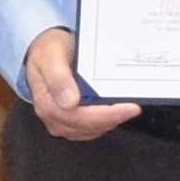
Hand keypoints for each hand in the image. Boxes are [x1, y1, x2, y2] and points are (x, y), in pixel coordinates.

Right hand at [20, 30, 138, 142]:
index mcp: (47, 102)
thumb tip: (69, 102)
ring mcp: (62, 121)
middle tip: (134, 107)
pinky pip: (92, 128)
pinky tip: (115, 109)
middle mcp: (54, 116)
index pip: (79, 117)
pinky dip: (106, 120)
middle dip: (113, 118)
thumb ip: (58, 77)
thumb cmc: (47, 51)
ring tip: (127, 106)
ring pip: (92, 129)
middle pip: (88, 126)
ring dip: (110, 120)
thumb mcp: (50, 55)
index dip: (106, 115)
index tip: (129, 107)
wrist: (44, 50)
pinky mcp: (71, 122)